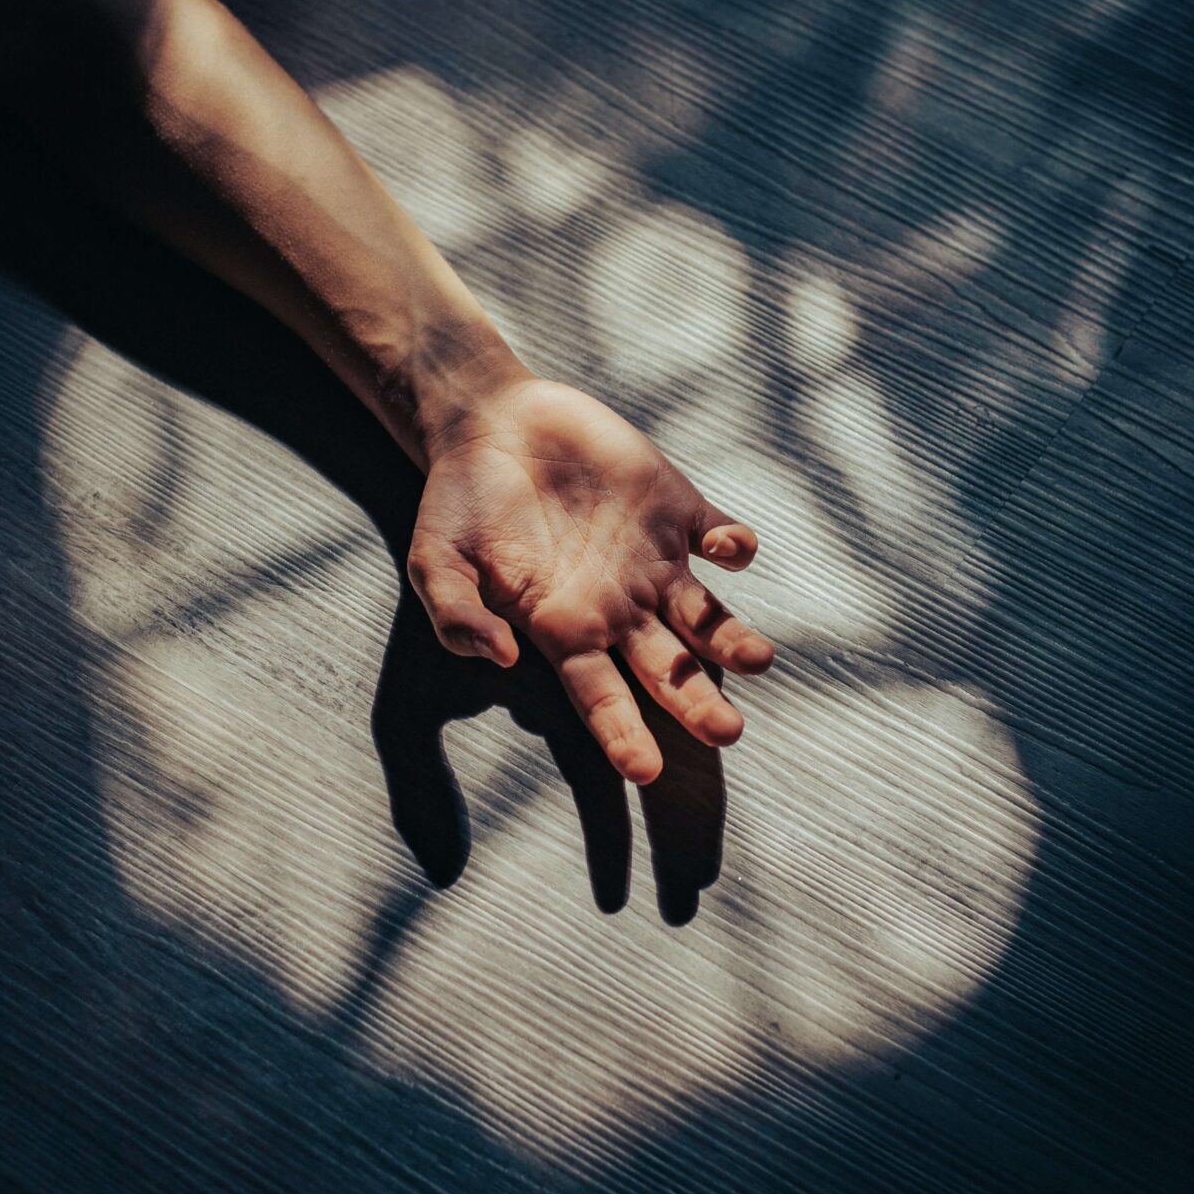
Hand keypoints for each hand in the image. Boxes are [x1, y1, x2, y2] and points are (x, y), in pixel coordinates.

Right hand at [407, 374, 774, 783]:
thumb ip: (459, 617)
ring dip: (733, 637)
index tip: (643, 770)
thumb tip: (503, 657)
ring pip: (706, 613)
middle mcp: (618, 604)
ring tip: (758, 659)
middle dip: (698, 702)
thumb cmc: (458, 504)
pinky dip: (734, 545)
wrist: (489, 423)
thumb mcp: (436, 564)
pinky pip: (717, 534)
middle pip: (668, 669)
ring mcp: (651, 557)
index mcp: (564, 629)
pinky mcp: (673, 505)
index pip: (601, 697)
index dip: (622, 734)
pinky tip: (731, 551)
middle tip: (727, 733)